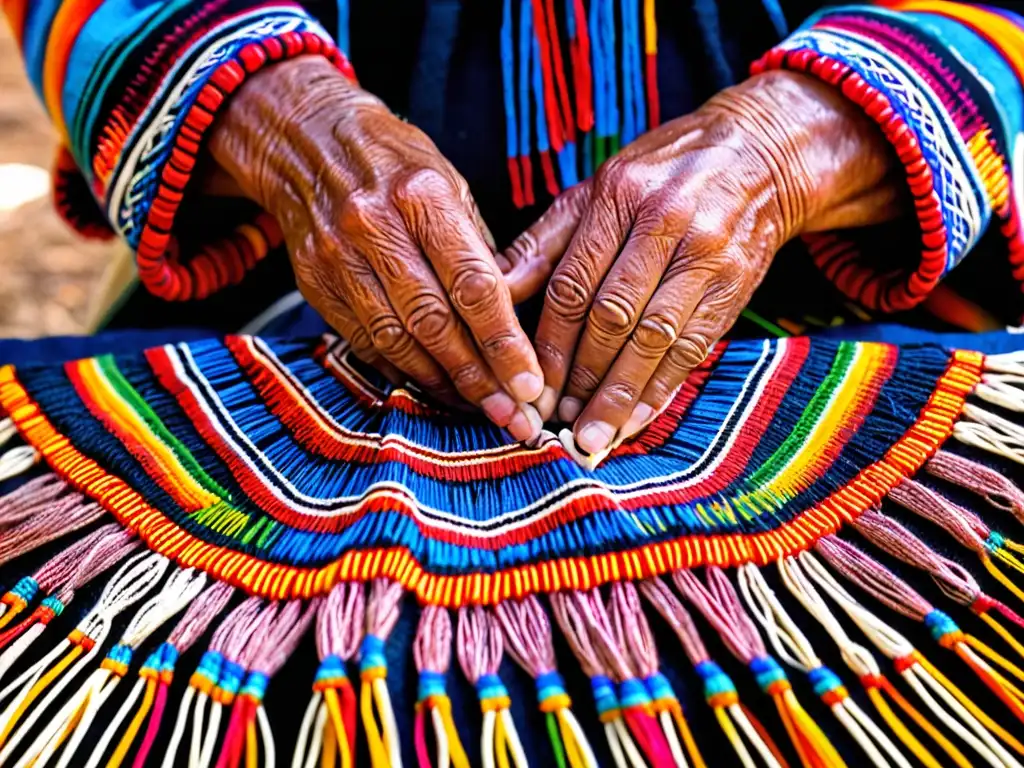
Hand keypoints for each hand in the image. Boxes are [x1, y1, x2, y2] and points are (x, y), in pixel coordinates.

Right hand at [209, 56, 544, 440]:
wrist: (304, 139)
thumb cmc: (393, 159)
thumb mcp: (448, 181)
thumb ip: (479, 248)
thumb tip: (514, 315)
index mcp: (421, 194)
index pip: (472, 284)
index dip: (503, 342)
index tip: (528, 384)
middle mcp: (374, 226)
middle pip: (435, 322)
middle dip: (477, 377)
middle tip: (511, 414)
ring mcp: (337, 257)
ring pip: (397, 340)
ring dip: (442, 383)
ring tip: (479, 408)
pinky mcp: (315, 283)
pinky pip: (365, 342)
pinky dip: (403, 370)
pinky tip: (433, 387)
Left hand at [504, 70, 903, 455]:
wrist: (760, 154)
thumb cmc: (662, 174)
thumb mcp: (598, 189)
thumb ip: (546, 242)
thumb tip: (495, 289)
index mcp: (619, 196)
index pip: (573, 284)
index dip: (549, 344)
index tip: (530, 387)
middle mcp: (665, 223)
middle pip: (613, 316)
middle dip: (581, 377)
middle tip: (556, 422)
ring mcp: (707, 255)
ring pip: (655, 339)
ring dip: (621, 394)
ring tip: (593, 435)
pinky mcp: (736, 284)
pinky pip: (695, 347)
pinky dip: (663, 389)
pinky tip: (637, 419)